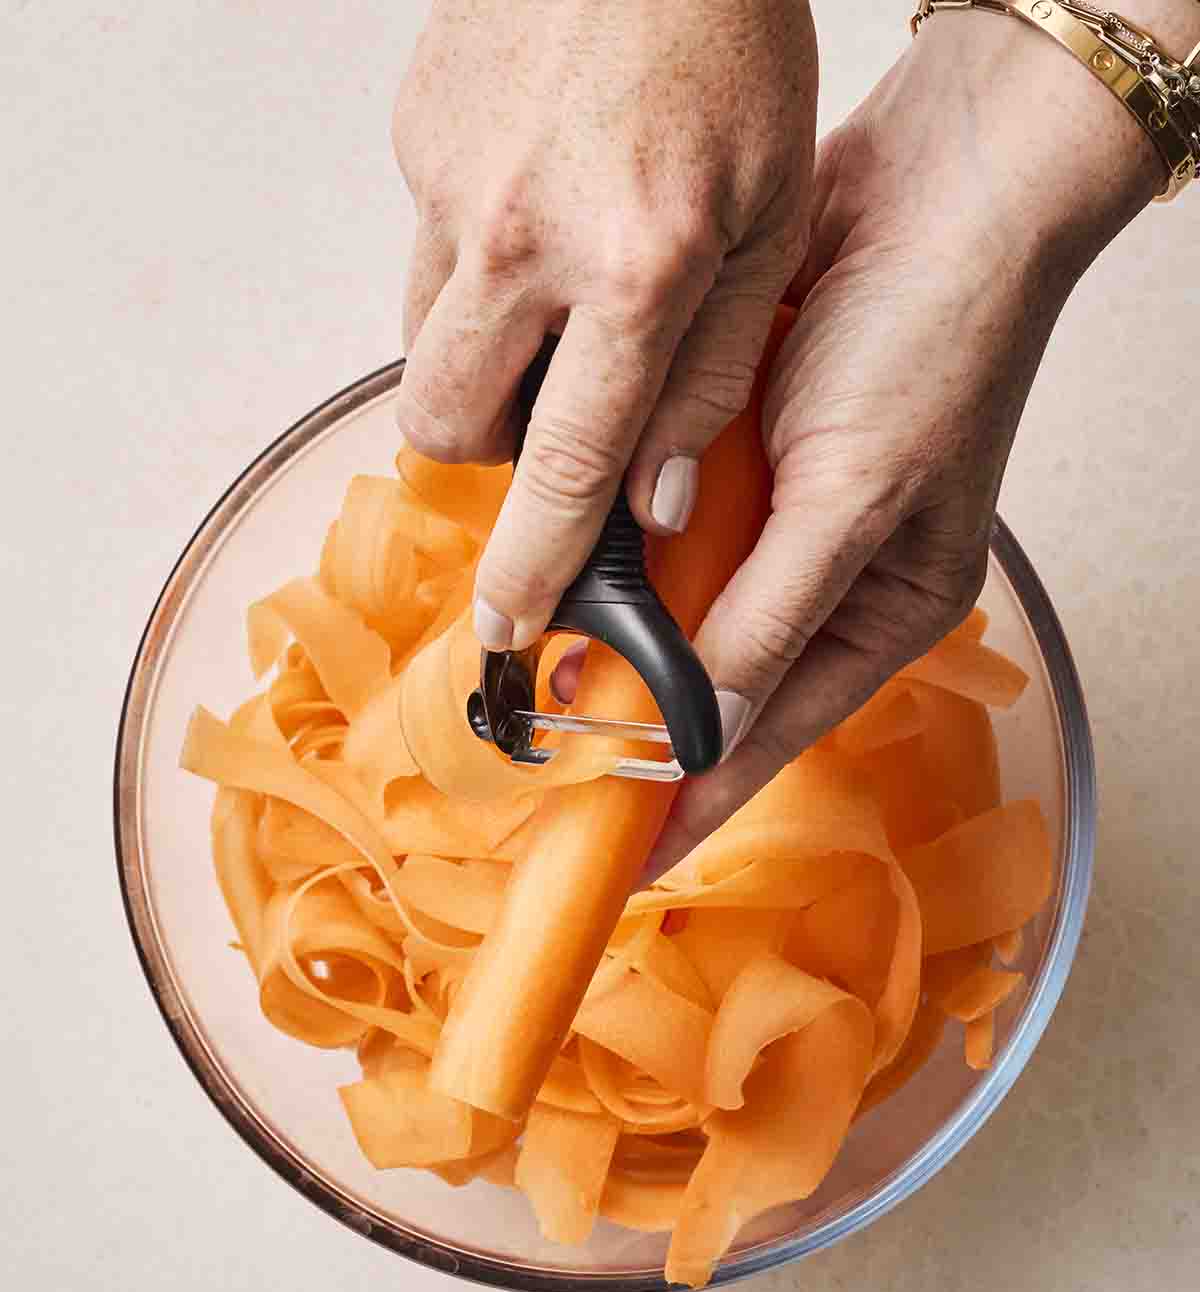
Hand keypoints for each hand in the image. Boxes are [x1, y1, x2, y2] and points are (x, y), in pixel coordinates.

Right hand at [392, 0, 816, 650]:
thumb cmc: (729, 43)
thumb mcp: (770, 223)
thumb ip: (716, 371)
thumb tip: (663, 498)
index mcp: (634, 265)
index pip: (562, 465)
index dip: (532, 563)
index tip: (508, 626)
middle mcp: (524, 235)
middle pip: (447, 424)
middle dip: (487, 456)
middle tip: (547, 422)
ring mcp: (453, 181)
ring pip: (425, 342)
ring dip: (481, 359)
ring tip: (557, 293)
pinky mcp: (416, 134)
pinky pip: (427, 248)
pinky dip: (477, 261)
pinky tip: (537, 200)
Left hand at [641, 9, 1162, 879]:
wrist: (934, 184)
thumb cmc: (933, 339)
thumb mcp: (852, 497)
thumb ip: (769, 615)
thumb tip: (703, 726)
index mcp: (881, 615)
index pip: (770, 737)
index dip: (696, 801)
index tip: (624, 859)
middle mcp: (828, 579)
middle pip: (720, 682)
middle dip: (644, 720)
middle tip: (558, 763)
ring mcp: (780, 520)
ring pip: (686, 607)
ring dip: (625, 630)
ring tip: (549, 672)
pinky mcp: (741, 461)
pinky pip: (671, 530)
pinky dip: (627, 546)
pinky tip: (579, 560)